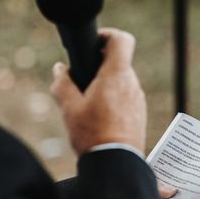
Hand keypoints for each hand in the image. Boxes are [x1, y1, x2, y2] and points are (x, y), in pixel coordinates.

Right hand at [51, 28, 146, 154]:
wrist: (115, 163)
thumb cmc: (92, 133)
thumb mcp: (69, 107)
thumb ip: (62, 83)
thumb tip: (60, 69)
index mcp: (116, 75)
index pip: (122, 39)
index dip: (107, 35)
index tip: (94, 43)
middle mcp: (131, 83)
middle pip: (117, 62)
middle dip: (99, 68)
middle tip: (81, 82)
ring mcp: (138, 99)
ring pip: (121, 82)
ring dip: (106, 87)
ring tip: (88, 106)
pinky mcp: (139, 114)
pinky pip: (126, 98)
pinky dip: (113, 101)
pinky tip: (100, 119)